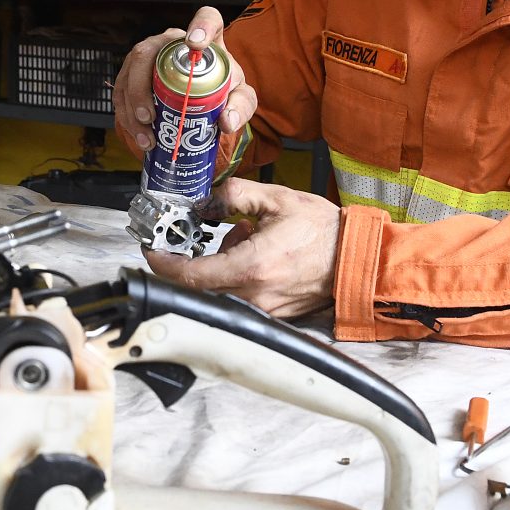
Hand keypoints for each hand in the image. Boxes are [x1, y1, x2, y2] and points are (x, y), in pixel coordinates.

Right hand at [111, 5, 257, 153]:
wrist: (204, 98)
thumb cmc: (222, 90)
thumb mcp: (239, 98)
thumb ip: (241, 107)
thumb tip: (227, 121)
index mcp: (203, 38)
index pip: (207, 18)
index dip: (201, 25)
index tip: (196, 44)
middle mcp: (170, 43)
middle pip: (147, 52)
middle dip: (141, 86)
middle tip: (150, 117)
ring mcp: (147, 57)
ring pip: (129, 73)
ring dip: (131, 107)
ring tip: (146, 136)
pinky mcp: (132, 74)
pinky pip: (122, 90)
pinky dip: (126, 115)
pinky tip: (139, 135)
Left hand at [142, 178, 339, 317]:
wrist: (357, 259)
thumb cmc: (323, 232)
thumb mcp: (277, 200)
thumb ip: (236, 194)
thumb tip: (208, 199)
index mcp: (250, 268)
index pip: (188, 276)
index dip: (162, 263)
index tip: (152, 249)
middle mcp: (252, 296)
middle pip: (198, 286)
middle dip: (195, 258)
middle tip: (204, 234)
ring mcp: (262, 310)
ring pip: (217, 291)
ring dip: (220, 266)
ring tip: (247, 240)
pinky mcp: (271, 316)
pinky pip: (237, 298)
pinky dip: (236, 278)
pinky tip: (257, 258)